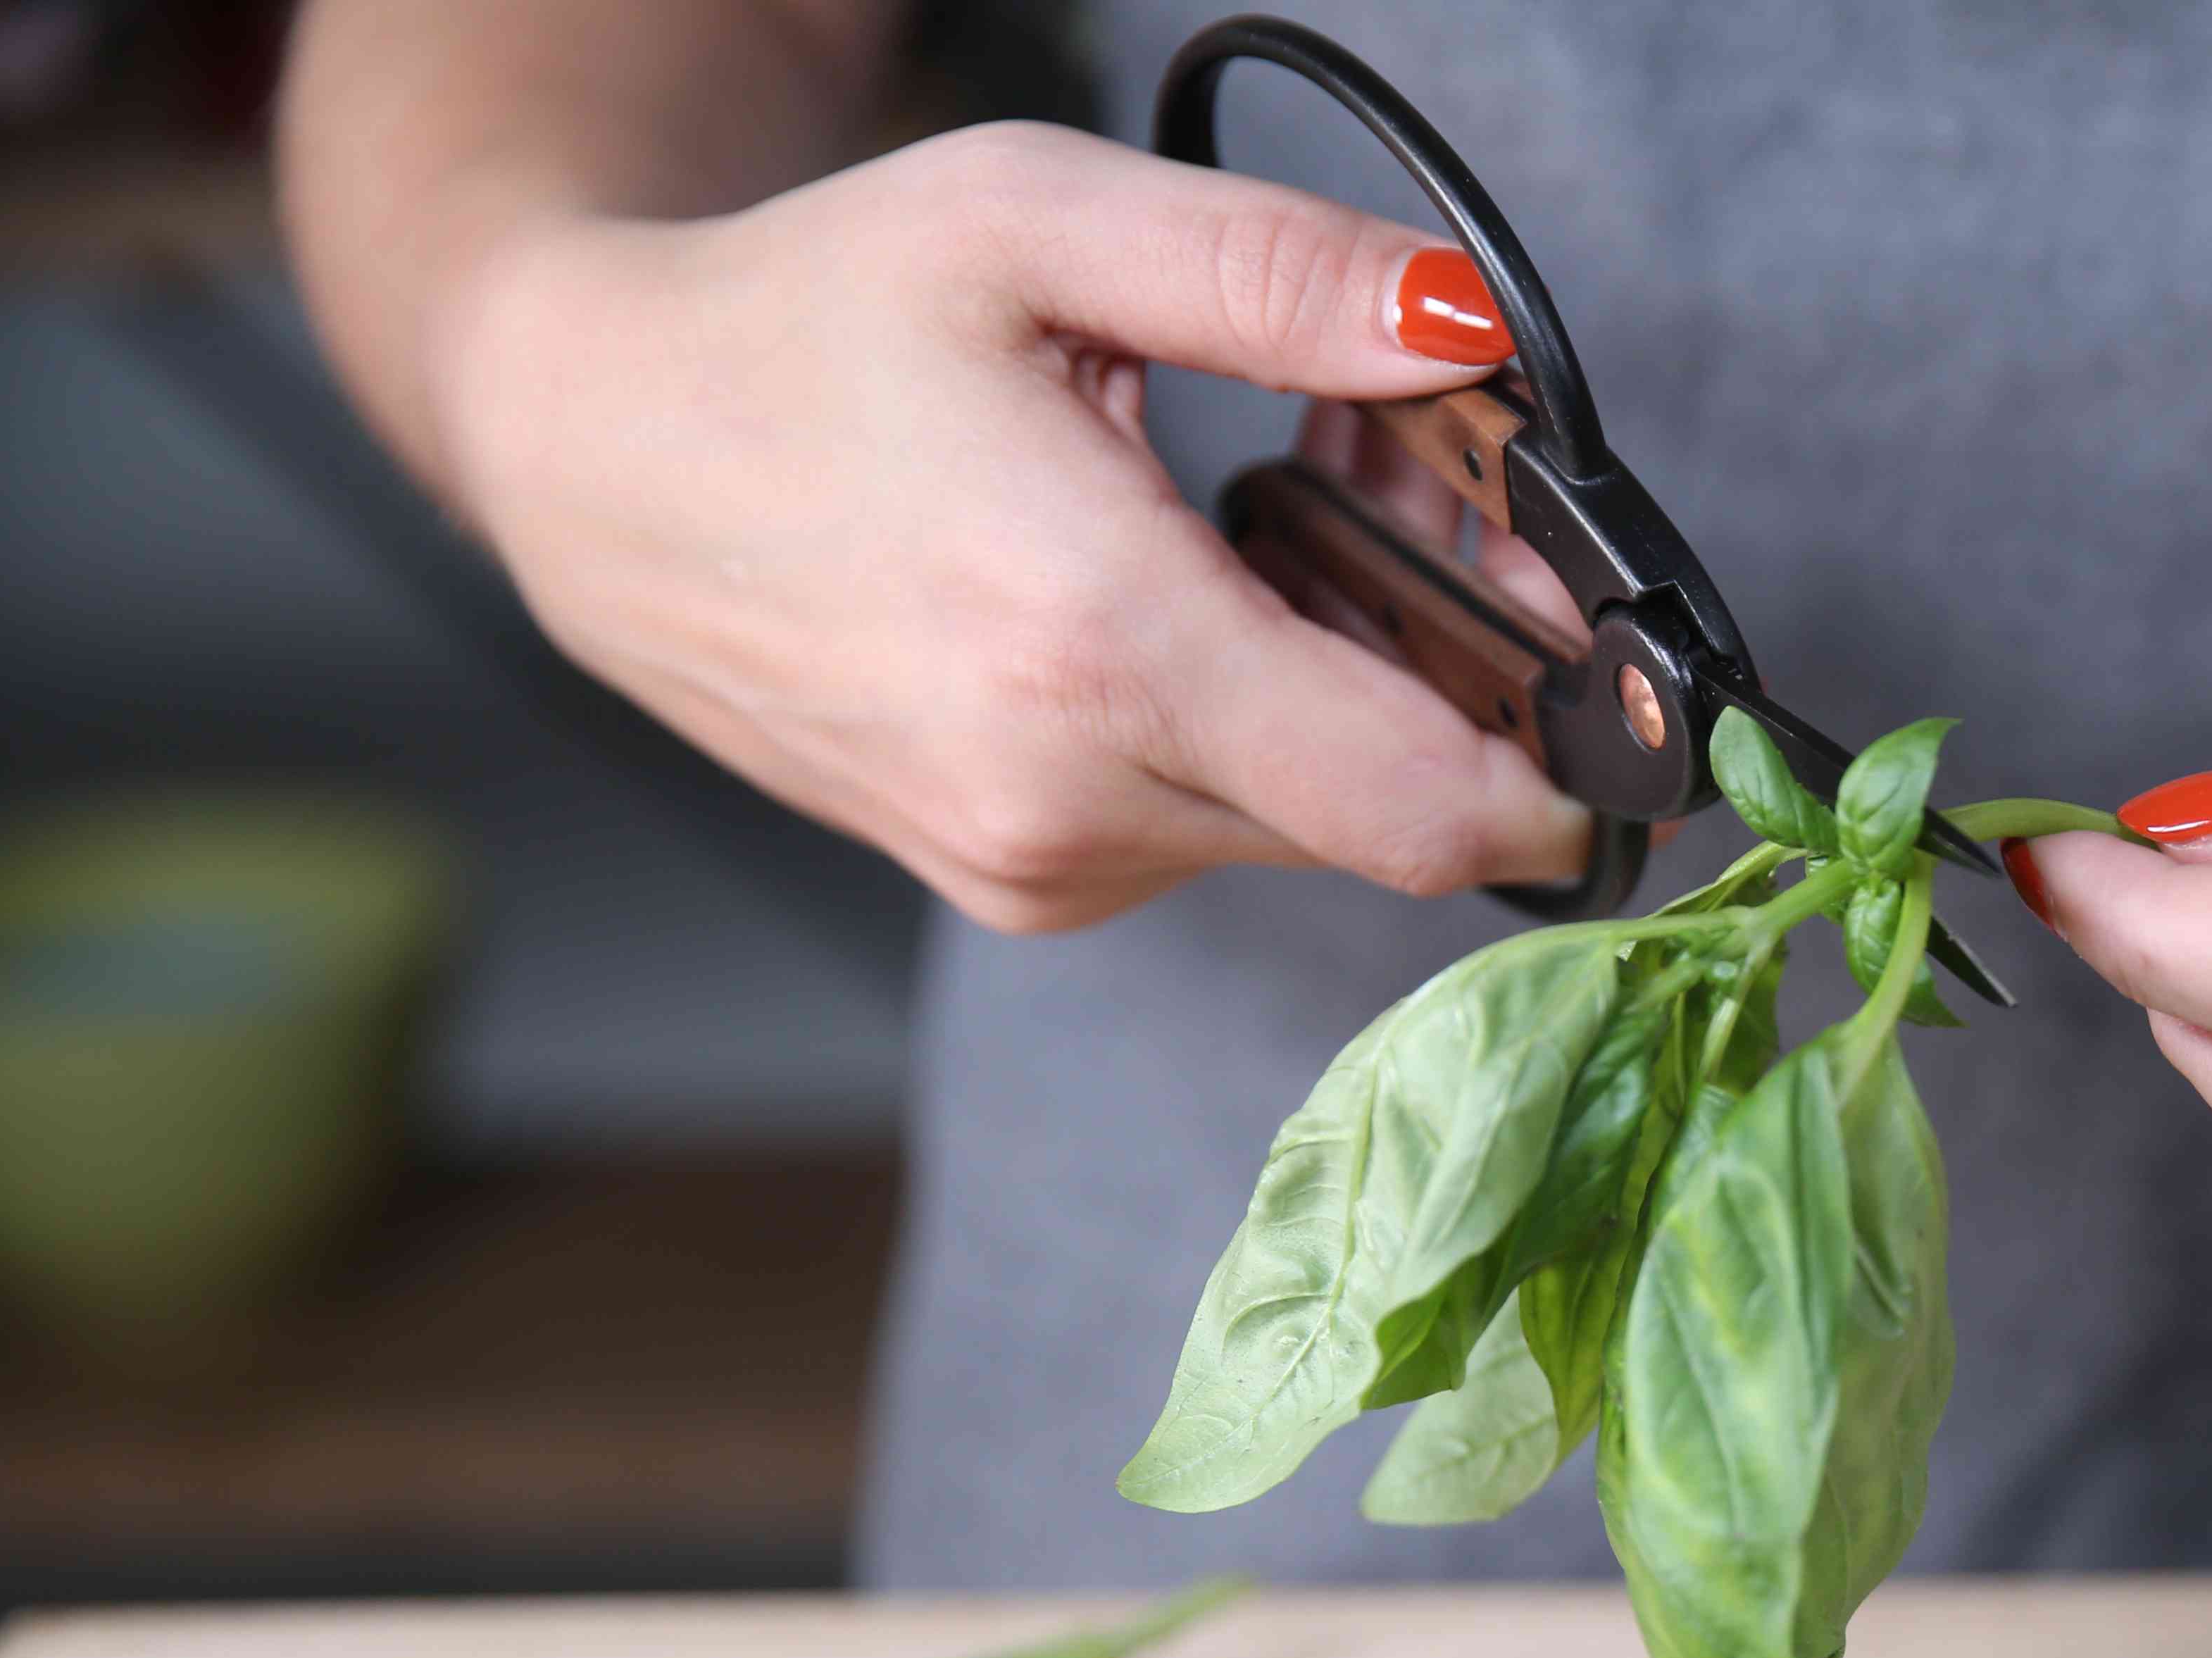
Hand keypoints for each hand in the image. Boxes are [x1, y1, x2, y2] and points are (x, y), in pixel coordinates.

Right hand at [431, 121, 1590, 931]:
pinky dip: (1248, 724)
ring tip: (1277, 512)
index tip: (1622, 691)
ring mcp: (1037, 863)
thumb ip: (1275, 275)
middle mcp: (1071, 802)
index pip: (1425, 807)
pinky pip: (1209, 824)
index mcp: (1097, 652)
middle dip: (1455, 669)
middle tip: (1425, 499)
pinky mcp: (1015, 878)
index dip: (1561, 764)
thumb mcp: (1032, 225)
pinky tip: (1194, 591)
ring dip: (1346, 687)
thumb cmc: (797, 329)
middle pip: (1389, 807)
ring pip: (1303, 818)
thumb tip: (1472, 333)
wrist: (589, 457)